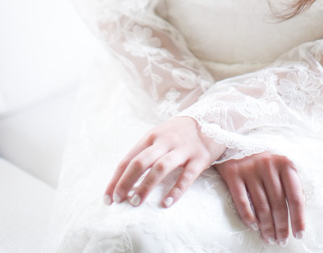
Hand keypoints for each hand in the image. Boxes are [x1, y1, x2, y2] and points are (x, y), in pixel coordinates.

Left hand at [104, 116, 225, 207]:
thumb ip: (145, 152)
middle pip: (140, 162)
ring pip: (160, 168)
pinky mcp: (199, 158)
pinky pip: (186, 176)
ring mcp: (182, 149)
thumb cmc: (180, 132)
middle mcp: (165, 141)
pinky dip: (175, 191)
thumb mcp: (160, 135)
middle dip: (126, 182)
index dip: (116, 179)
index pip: (128, 159)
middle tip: (119, 201)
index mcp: (151, 136)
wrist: (213, 118)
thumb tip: (124, 178)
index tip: (108, 198)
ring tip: (136, 202)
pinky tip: (166, 203)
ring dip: (146, 186)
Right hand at [215, 152, 304, 245]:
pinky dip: (248, 217)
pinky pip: (242, 201)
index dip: (298, 219)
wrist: (234, 141)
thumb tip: (298, 213)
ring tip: (269, 238)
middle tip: (281, 241)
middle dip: (281, 227)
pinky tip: (254, 227)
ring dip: (266, 227)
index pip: (295, 197)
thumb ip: (289, 183)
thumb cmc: (263, 159)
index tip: (299, 235)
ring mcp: (250, 168)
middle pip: (278, 204)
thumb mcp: (280, 164)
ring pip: (261, 206)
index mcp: (285, 163)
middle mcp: (268, 165)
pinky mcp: (233, 173)